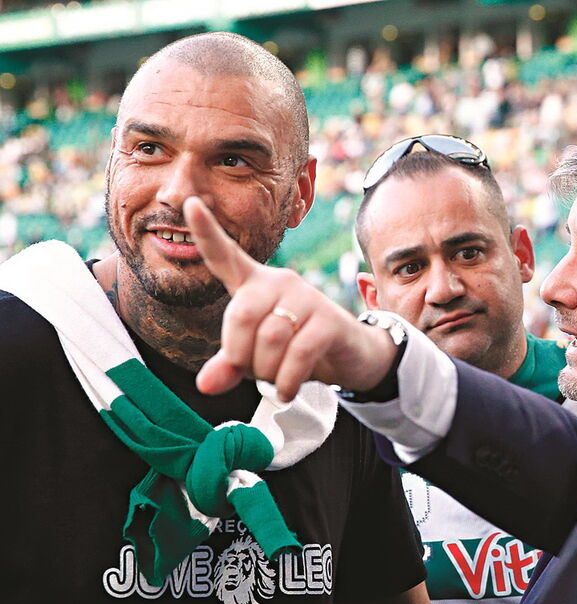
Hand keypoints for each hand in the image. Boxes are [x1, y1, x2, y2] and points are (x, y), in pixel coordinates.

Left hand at [183, 197, 396, 400]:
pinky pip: (296, 355)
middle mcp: (280, 282)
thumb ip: (229, 366)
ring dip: (268, 373)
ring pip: (269, 340)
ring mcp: (306, 298)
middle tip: (255, 373)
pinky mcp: (328, 320)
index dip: (207, 232)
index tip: (189, 203)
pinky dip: (286, 382)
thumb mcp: (257, 358)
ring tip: (277, 380)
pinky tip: (287, 391)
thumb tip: (206, 385)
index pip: (225, 256)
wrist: (351, 357)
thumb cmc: (296, 350)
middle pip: (241, 317)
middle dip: (241, 356)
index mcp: (254, 285)